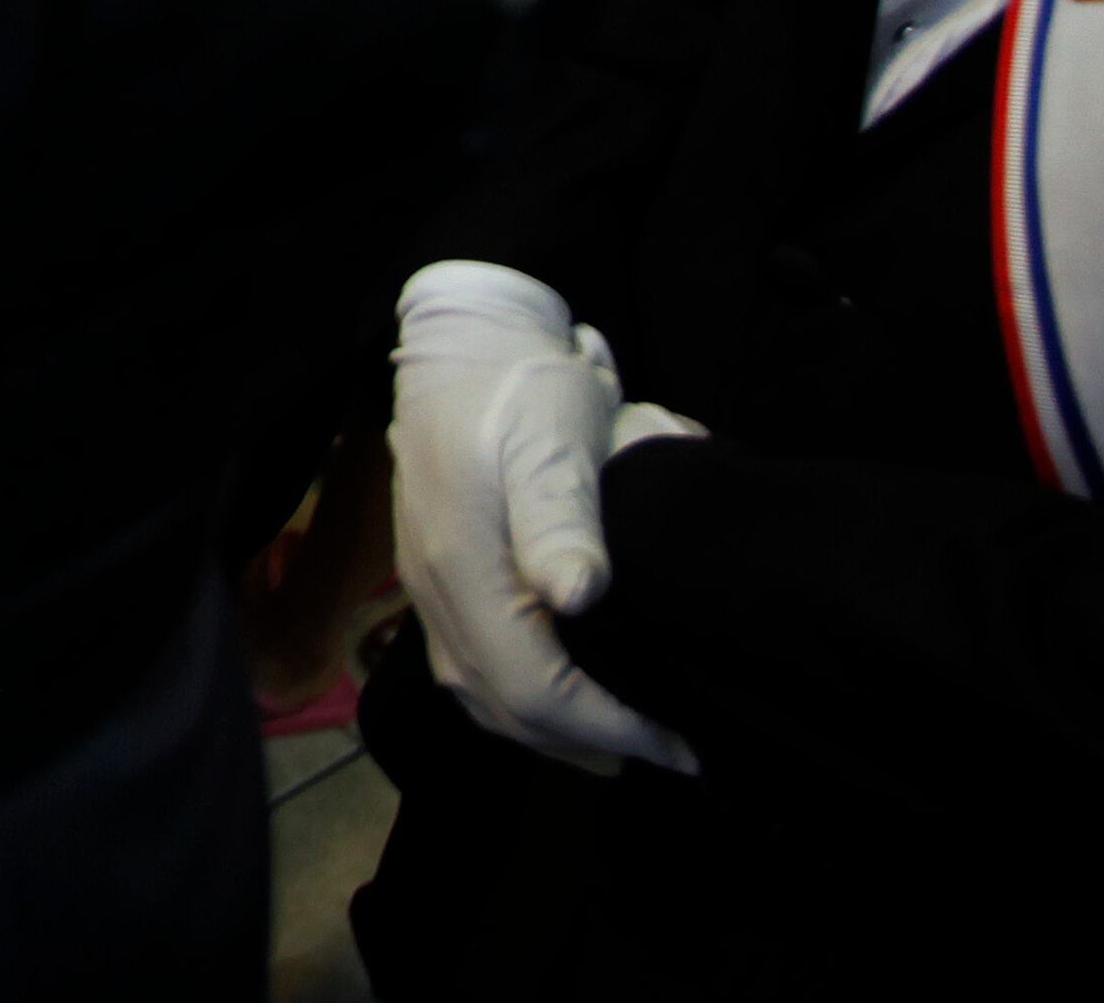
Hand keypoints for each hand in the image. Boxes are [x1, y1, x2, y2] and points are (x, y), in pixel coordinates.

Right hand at [388, 260, 698, 776]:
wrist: (459, 350)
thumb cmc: (520, 389)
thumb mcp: (555, 433)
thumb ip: (562, 516)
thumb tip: (577, 599)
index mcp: (462, 564)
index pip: (530, 687)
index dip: (606, 727)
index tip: (678, 742)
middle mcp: (433, 590)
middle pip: (503, 706)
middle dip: (589, 744)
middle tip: (672, 752)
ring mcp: (425, 588)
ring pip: (480, 696)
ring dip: (553, 733)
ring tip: (625, 741)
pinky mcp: (432, 579)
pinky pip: (471, 667)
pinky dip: (522, 701)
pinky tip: (566, 697)